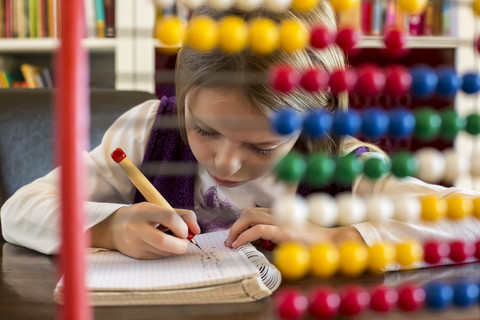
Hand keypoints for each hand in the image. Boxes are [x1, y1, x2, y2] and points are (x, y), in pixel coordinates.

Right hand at [90, 202, 199, 258]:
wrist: (115, 228)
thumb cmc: (144, 216)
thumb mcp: (160, 209)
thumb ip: (182, 216)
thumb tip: (197, 231)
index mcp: (146, 211)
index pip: (170, 218)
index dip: (184, 227)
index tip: (187, 230)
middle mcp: (138, 228)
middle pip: (165, 242)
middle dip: (182, 244)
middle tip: (185, 241)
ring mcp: (136, 244)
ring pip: (165, 253)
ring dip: (175, 249)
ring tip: (170, 239)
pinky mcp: (137, 256)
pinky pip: (160, 257)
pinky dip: (167, 253)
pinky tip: (160, 245)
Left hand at [225, 207, 362, 248]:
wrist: (331, 242)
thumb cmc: (311, 243)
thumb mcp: (289, 236)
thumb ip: (273, 235)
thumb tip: (256, 242)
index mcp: (279, 214)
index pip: (253, 212)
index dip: (240, 223)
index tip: (233, 237)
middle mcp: (278, 214)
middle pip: (247, 211)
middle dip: (235, 225)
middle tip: (229, 240)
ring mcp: (280, 221)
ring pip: (249, 216)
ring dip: (236, 229)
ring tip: (232, 243)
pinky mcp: (283, 231)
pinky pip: (257, 230)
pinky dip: (244, 237)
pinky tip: (238, 245)